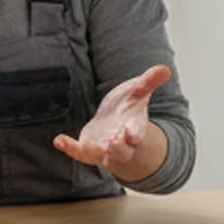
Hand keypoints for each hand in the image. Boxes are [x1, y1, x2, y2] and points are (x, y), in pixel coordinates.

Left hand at [53, 66, 170, 180]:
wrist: (116, 125)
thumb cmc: (129, 108)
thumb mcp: (138, 92)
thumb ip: (149, 82)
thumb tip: (165, 68)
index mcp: (134, 126)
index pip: (137, 131)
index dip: (135, 133)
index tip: (133, 135)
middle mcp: (120, 141)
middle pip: (122, 150)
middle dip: (118, 147)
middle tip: (114, 142)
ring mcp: (104, 148)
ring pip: (100, 154)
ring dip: (91, 150)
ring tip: (76, 145)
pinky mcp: (88, 149)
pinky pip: (79, 152)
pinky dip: (70, 148)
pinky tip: (58, 140)